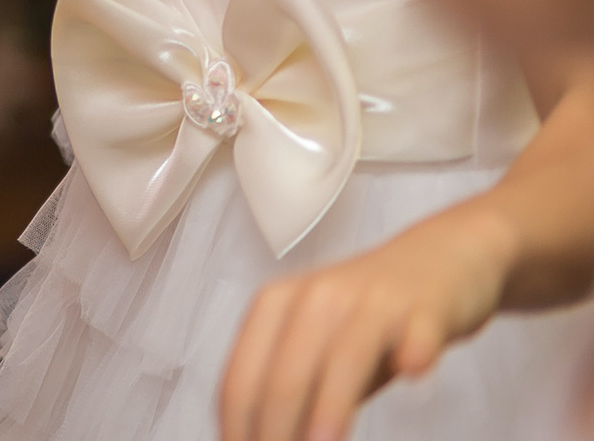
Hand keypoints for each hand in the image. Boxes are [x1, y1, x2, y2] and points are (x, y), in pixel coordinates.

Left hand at [219, 203, 517, 440]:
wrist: (441, 258)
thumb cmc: (368, 315)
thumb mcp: (319, 348)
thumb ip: (295, 388)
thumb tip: (269, 436)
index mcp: (277, 305)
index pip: (242, 375)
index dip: (238, 425)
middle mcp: (317, 296)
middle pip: (285, 371)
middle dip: (277, 427)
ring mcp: (373, 300)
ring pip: (343, 355)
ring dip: (330, 406)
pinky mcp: (426, 307)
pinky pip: (417, 332)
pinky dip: (414, 353)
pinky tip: (412, 371)